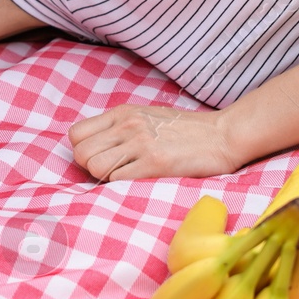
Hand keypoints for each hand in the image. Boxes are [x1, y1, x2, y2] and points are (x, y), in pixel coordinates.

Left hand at [68, 105, 241, 182]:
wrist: (223, 135)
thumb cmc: (185, 130)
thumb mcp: (146, 117)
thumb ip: (120, 128)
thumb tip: (94, 147)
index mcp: (123, 113)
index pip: (76, 134)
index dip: (83, 150)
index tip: (100, 158)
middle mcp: (127, 125)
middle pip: (81, 153)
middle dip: (91, 168)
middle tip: (112, 172)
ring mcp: (140, 143)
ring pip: (94, 166)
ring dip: (105, 178)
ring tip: (125, 177)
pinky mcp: (155, 162)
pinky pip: (117, 179)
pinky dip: (123, 186)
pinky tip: (140, 181)